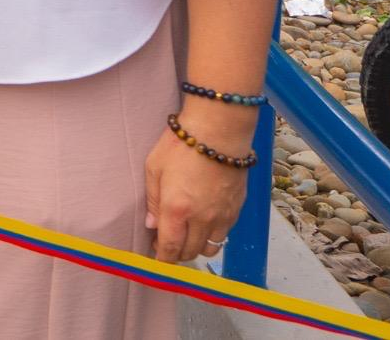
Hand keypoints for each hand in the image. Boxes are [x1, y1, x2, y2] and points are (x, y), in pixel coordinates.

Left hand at [143, 104, 251, 262]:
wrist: (219, 131)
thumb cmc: (180, 145)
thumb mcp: (154, 168)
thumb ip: (153, 201)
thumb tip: (152, 226)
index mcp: (177, 211)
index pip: (170, 249)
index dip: (162, 259)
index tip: (156, 259)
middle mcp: (202, 220)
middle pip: (190, 252)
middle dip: (177, 253)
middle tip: (167, 243)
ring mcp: (222, 216)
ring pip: (211, 248)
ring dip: (196, 248)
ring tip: (187, 235)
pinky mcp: (236, 210)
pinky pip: (224, 234)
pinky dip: (213, 236)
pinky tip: (204, 223)